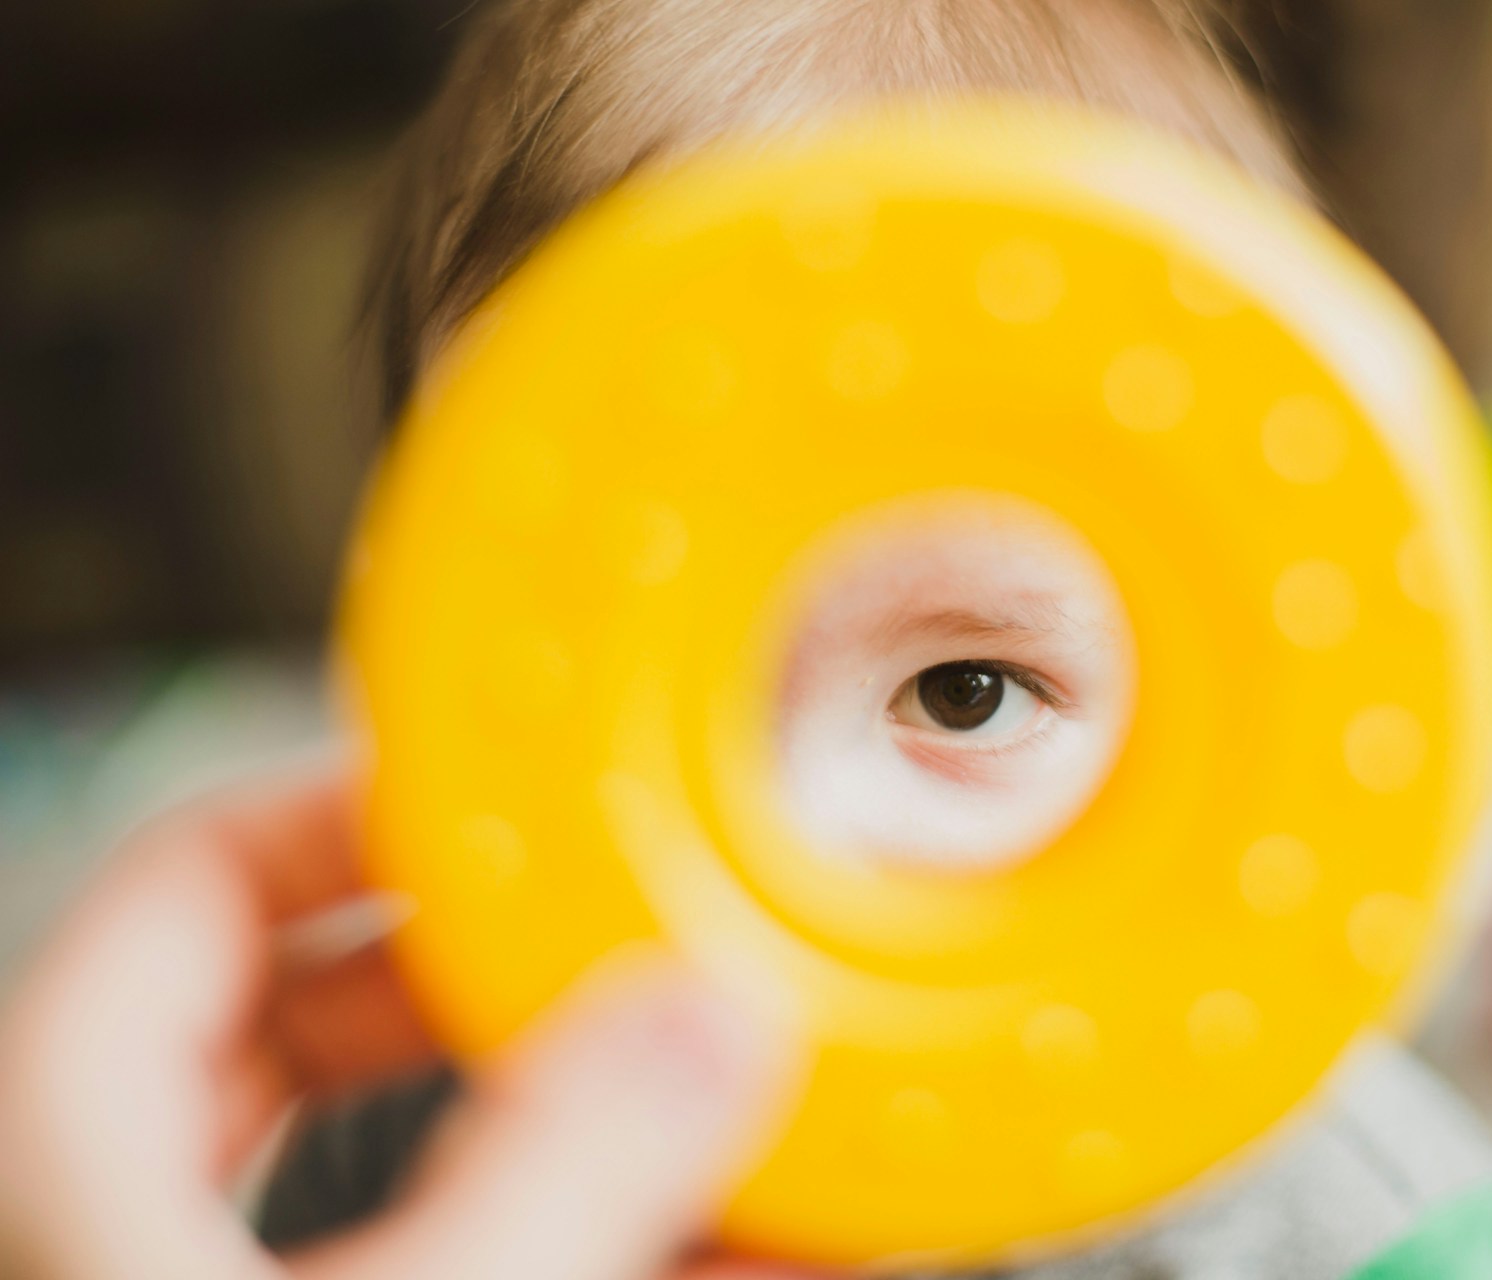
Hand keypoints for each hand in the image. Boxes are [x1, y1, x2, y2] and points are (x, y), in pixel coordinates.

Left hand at [0, 769, 796, 1279]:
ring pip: (435, 1144)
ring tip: (754, 1090)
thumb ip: (555, 1170)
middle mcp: (139, 1206)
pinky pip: (497, 1248)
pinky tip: (769, 1232)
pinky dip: (625, 1233)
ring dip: (609, 1118)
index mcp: (76, 1140)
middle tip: (658, 937)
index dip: (367, 806)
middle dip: (528, 969)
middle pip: (342, 1002)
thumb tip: (705, 1029)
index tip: (533, 797)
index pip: (201, 873)